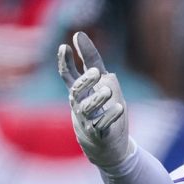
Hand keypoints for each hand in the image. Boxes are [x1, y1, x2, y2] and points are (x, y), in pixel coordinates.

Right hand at [56, 33, 129, 168]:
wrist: (106, 149)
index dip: (64, 62)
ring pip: (88, 109)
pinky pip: (102, 125)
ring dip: (98, 99)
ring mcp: (87, 121)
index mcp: (78, 93)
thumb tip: (79, 35)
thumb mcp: (99, 84)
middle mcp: (79, 106)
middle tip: (98, 71)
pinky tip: (119, 108)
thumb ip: (91, 61)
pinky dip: (110, 116)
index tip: (64, 46)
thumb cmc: (102, 110)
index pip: (67, 76)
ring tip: (109, 91)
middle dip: (85, 81)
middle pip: (76, 91)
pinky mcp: (99, 135)